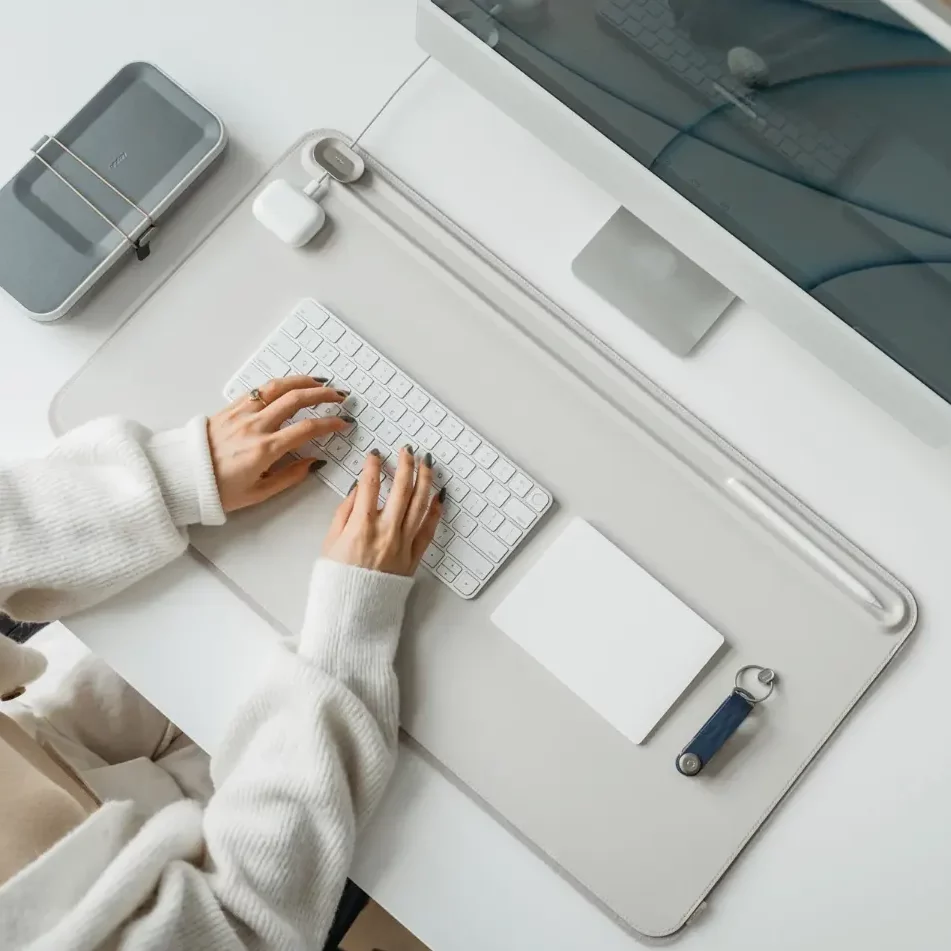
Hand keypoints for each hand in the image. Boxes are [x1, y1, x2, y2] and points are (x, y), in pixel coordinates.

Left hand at [209, 376, 352, 512]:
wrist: (182, 477)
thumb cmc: (218, 490)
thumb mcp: (259, 493)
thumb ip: (291, 477)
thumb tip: (315, 463)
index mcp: (265, 450)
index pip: (307, 429)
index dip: (330, 424)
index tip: (343, 423)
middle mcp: (255, 426)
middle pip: (296, 399)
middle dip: (323, 395)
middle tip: (340, 396)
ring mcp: (242, 413)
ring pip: (278, 387)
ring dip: (303, 381)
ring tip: (320, 383)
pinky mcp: (231, 408)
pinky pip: (260, 390)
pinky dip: (279, 384)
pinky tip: (290, 385)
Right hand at [322, 447, 442, 576]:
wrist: (352, 612)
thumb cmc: (337, 580)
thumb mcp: (330, 542)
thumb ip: (344, 512)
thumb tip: (357, 490)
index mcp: (361, 526)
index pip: (369, 484)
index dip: (372, 464)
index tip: (375, 454)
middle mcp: (386, 531)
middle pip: (401, 488)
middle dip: (405, 464)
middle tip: (406, 450)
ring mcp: (403, 543)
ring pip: (420, 504)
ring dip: (425, 480)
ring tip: (426, 464)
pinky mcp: (414, 556)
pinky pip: (429, 529)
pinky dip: (435, 511)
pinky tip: (438, 496)